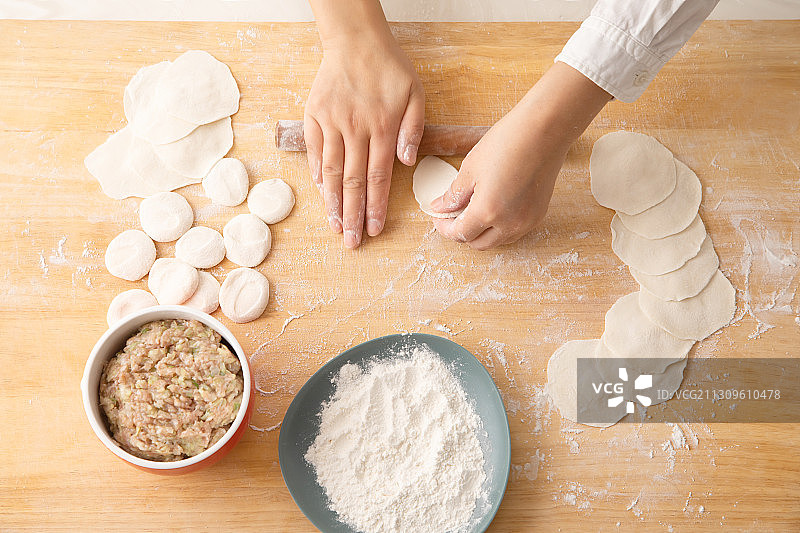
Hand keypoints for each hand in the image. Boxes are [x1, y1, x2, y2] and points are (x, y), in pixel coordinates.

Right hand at [305, 0, 424, 248]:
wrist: (355, 40)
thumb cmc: (390, 68)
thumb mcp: (415, 93)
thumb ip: (414, 128)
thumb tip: (406, 161)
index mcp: (382, 128)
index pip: (378, 177)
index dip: (375, 206)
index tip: (373, 229)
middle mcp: (355, 129)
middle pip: (354, 182)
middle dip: (353, 215)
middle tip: (351, 242)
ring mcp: (332, 123)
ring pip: (332, 171)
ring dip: (333, 202)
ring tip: (335, 226)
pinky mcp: (314, 115)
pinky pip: (315, 151)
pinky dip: (318, 174)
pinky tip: (322, 194)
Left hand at [432, 62, 610, 249]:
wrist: (544, 130)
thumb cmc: (508, 143)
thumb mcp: (471, 168)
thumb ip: (454, 194)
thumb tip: (440, 207)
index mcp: (487, 212)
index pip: (460, 234)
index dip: (445, 228)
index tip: (439, 218)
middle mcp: (509, 224)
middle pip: (479, 244)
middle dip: (462, 234)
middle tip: (453, 217)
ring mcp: (527, 221)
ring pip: (498, 240)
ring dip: (482, 233)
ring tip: (472, 212)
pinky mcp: (539, 214)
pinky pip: (515, 231)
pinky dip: (500, 227)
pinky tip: (494, 209)